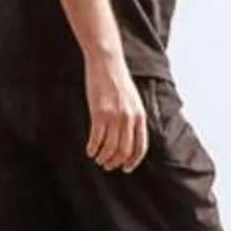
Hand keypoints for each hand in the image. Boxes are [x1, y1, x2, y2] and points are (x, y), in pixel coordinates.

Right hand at [83, 55, 147, 172]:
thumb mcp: (133, 101)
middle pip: (124, 150)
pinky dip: (92, 148)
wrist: (107, 63)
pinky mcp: (99, 113)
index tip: (125, 168)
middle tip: (107, 166)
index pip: (140, 147)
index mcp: (140, 116)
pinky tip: (89, 150)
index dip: (133, 161)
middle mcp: (129, 118)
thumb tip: (128, 138)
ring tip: (97, 159)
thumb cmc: (118, 81)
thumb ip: (133, 119)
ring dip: (103, 157)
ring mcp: (114, 116)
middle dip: (115, 162)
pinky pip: (96, 138)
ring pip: (110, 148)